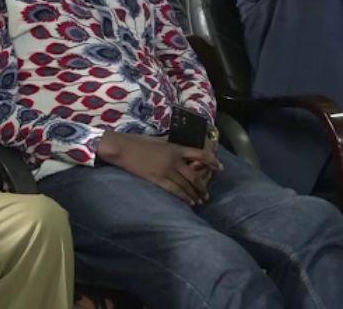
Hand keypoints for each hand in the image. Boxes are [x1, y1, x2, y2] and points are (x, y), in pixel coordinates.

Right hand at [98, 132, 221, 205]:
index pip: (200, 154)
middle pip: (195, 176)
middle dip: (203, 187)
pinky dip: (184, 197)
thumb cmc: (139, 142)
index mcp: (176, 148)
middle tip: (208, 194)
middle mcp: (174, 160)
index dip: (212, 161)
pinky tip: (189, 203)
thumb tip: (182, 150)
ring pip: (186, 185)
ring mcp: (166, 170)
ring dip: (195, 194)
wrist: (123, 149)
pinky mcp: (157, 179)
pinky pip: (175, 191)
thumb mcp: (160, 140)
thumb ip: (172, 146)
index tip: (220, 168)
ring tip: (200, 201)